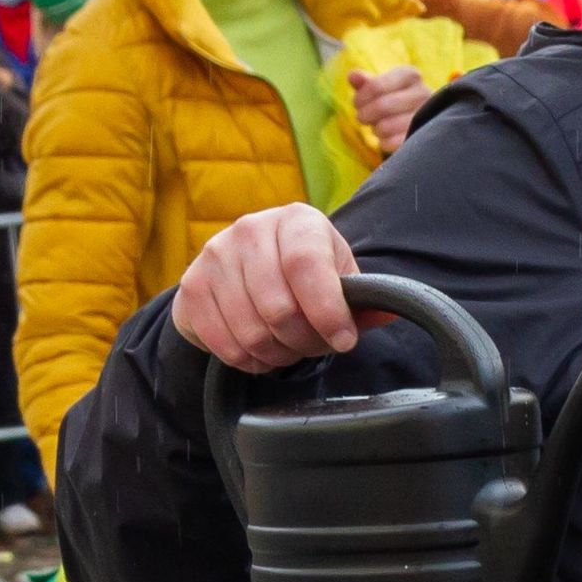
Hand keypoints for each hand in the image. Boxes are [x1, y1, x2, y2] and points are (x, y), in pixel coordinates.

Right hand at [175, 205, 360, 370]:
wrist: (251, 268)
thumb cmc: (307, 274)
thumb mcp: (341, 278)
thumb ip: (364, 300)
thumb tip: (390, 312)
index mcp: (296, 221)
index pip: (306, 266)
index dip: (327, 311)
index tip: (343, 341)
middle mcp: (250, 229)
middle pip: (278, 307)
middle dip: (305, 341)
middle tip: (314, 344)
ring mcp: (214, 256)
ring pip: (251, 331)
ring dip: (278, 354)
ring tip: (289, 347)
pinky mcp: (191, 287)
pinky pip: (224, 344)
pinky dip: (249, 360)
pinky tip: (261, 351)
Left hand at [349, 65, 431, 158]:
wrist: (419, 118)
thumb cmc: (393, 98)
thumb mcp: (379, 86)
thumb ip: (364, 81)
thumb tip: (353, 76)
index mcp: (410, 75)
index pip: (375, 86)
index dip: (360, 98)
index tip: (357, 103)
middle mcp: (423, 93)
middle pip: (381, 106)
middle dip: (364, 114)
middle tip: (362, 117)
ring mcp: (427, 117)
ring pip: (386, 127)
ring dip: (375, 129)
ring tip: (378, 126)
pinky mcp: (424, 138)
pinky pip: (393, 143)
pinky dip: (384, 142)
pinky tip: (386, 137)